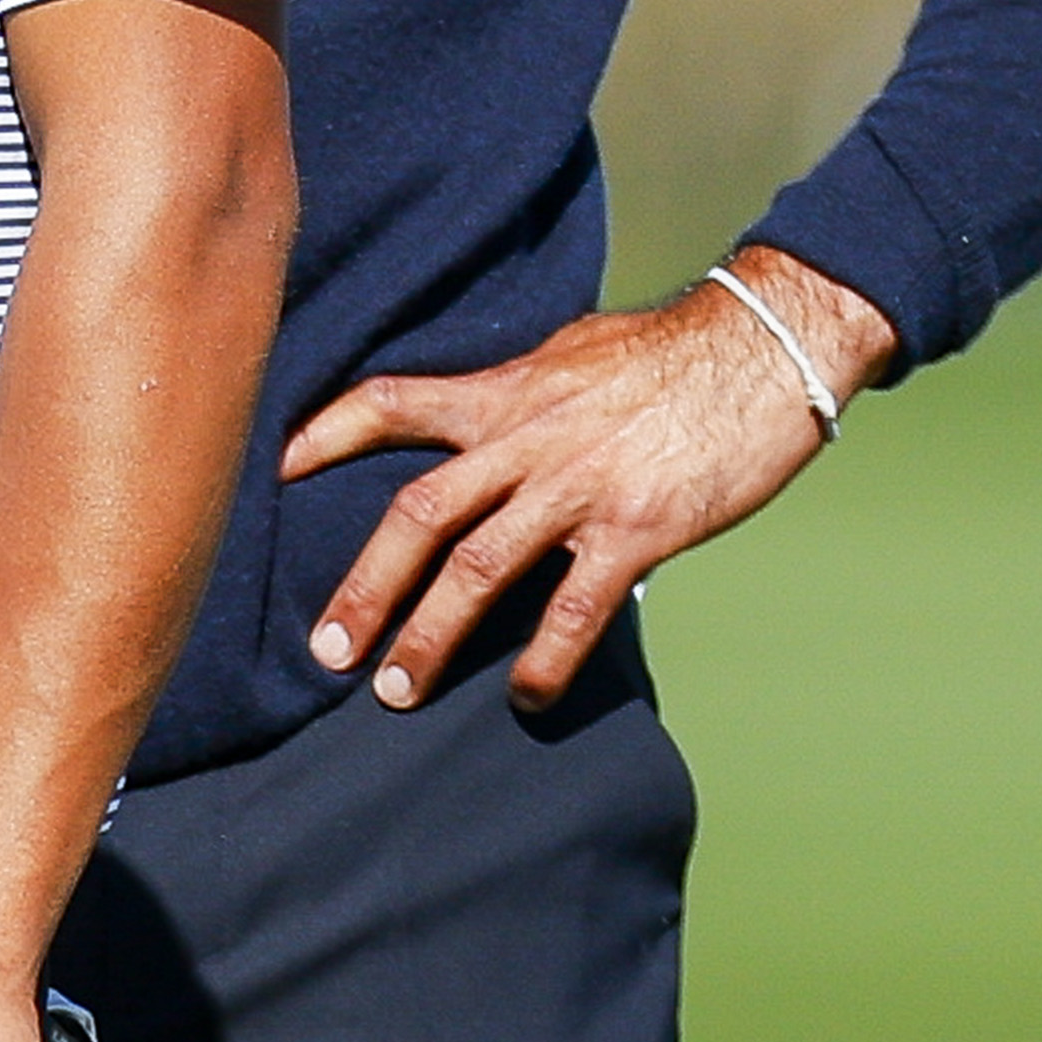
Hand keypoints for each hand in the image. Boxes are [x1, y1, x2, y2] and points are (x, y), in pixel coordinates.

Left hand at [282, 249, 892, 711]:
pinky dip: (544, 658)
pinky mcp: (639, 526)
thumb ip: (521, 393)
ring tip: (395, 691)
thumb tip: (488, 422)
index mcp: (508, 392)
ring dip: (430, 636)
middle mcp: (531, 438)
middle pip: (421, 512)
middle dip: (366, 585)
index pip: (394, 401)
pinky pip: (576, 606)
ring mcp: (582, 485)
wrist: (766, 345)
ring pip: (481, 567)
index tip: (275, 468)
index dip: (328, 433)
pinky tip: (527, 697)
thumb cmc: (672, 352)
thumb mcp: (574, 354)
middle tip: (326, 650)